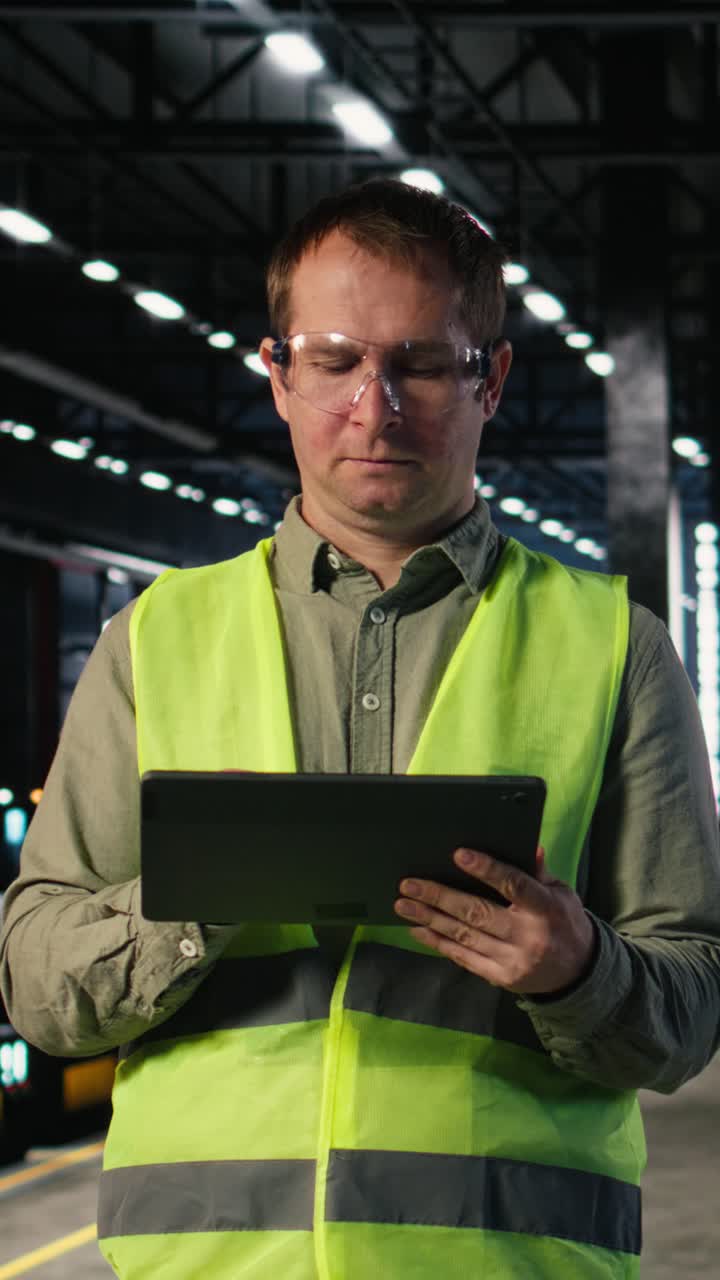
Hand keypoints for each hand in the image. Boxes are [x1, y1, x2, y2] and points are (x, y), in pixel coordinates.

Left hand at [393, 846, 595, 995]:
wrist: (578, 974)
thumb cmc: (564, 923)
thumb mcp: (561, 894)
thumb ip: (539, 873)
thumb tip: (528, 845)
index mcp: (545, 909)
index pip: (513, 885)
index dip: (486, 870)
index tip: (458, 854)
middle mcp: (527, 936)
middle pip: (477, 912)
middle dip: (439, 897)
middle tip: (409, 884)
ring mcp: (512, 960)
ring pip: (464, 936)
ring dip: (430, 919)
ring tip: (403, 905)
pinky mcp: (500, 976)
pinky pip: (463, 957)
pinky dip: (439, 942)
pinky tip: (418, 929)